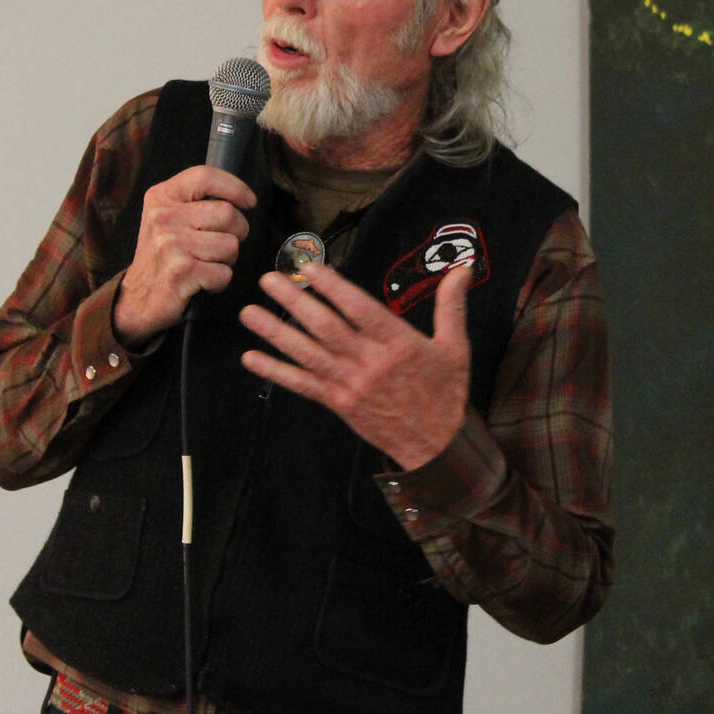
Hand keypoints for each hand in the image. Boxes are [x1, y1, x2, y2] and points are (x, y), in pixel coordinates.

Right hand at [112, 165, 255, 344]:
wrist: (137, 298)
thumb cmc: (162, 256)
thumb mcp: (168, 217)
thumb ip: (195, 201)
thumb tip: (240, 197)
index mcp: (162, 197)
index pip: (206, 176)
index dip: (236, 188)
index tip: (248, 202)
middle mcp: (164, 217)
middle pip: (228, 213)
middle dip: (237, 232)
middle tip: (221, 244)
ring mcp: (171, 244)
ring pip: (230, 245)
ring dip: (227, 260)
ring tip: (207, 264)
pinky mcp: (180, 272)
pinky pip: (224, 273)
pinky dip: (220, 282)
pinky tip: (202, 282)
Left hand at [238, 260, 472, 470]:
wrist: (437, 446)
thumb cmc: (446, 392)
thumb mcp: (456, 347)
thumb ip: (452, 305)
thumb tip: (464, 269)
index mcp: (398, 343)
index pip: (359, 308)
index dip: (333, 287)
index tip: (309, 267)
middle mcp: (370, 362)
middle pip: (325, 327)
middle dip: (295, 301)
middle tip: (268, 279)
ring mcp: (351, 385)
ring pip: (307, 354)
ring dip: (275, 333)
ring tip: (249, 313)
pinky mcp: (339, 404)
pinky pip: (302, 385)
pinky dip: (275, 372)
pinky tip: (251, 358)